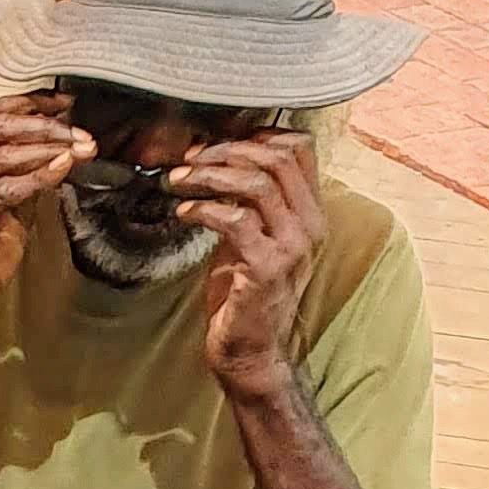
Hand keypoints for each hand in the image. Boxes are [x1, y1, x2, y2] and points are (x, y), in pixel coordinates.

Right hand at [0, 94, 90, 347]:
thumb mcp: (11, 214)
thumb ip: (28, 183)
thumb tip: (62, 155)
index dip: (34, 103)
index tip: (69, 105)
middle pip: (2, 126)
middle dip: (48, 126)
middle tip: (83, 135)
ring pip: (3, 153)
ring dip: (48, 148)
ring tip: (80, 151)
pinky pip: (3, 190)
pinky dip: (36, 177)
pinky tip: (61, 169)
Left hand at [175, 127, 325, 392]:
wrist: (250, 352)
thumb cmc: (242, 297)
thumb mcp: (248, 238)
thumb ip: (245, 203)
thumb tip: (217, 163)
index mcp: (310, 212)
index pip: (299, 148)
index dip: (256, 136)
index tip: (214, 144)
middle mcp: (310, 224)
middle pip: (277, 157)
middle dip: (227, 150)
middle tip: (189, 158)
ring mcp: (292, 245)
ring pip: (257, 183)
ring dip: (210, 175)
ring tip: (178, 180)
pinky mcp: (267, 268)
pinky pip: (236, 220)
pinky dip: (205, 209)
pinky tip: (184, 213)